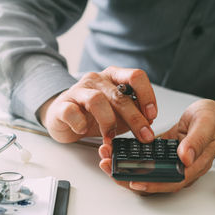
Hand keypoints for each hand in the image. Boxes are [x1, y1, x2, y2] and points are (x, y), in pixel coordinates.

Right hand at [39, 66, 157, 142]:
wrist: (62, 116)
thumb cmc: (92, 114)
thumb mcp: (117, 113)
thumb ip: (132, 114)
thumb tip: (148, 122)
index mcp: (113, 77)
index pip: (135, 76)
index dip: (147, 95)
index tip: (152, 115)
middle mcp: (96, 80)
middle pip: (119, 95)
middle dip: (135, 118)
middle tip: (144, 136)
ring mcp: (78, 91)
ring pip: (96, 100)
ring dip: (108, 122)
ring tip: (110, 137)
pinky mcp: (62, 105)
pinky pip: (71, 112)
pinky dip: (79, 124)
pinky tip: (83, 131)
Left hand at [98, 99, 214, 193]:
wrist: (214, 116)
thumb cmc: (213, 120)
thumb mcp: (207, 123)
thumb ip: (197, 140)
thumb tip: (185, 157)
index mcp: (193, 165)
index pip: (170, 182)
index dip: (151, 184)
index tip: (132, 181)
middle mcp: (179, 168)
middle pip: (152, 181)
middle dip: (128, 176)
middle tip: (108, 165)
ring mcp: (169, 162)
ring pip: (145, 172)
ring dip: (124, 167)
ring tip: (107, 158)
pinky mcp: (161, 154)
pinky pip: (144, 160)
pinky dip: (129, 157)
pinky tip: (116, 150)